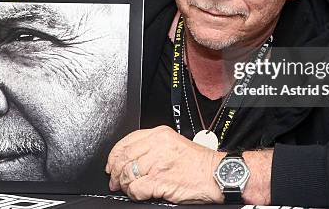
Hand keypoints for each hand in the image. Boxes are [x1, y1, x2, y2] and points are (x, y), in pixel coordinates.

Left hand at [105, 125, 224, 203]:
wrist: (216, 174)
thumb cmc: (199, 163)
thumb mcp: (175, 144)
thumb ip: (154, 147)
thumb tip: (132, 159)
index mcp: (160, 134)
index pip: (127, 141)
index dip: (114, 155)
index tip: (112, 164)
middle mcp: (157, 145)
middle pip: (124, 157)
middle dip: (116, 172)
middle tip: (115, 181)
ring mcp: (158, 163)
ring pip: (128, 173)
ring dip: (125, 185)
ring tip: (128, 189)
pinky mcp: (159, 180)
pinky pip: (136, 188)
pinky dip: (134, 194)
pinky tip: (139, 194)